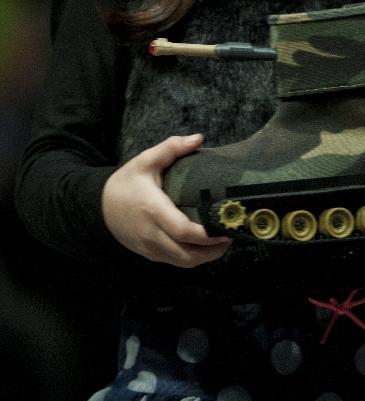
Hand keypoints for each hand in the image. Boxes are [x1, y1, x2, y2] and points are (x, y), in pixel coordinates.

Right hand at [102, 133, 231, 266]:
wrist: (98, 205)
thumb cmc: (126, 182)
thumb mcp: (145, 160)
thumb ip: (171, 147)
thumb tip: (198, 138)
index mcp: (153, 210)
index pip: (183, 230)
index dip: (207, 235)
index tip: (226, 227)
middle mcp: (151, 234)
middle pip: (186, 254)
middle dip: (212, 250)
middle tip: (231, 234)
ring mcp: (149, 248)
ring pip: (182, 262)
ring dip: (205, 257)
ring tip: (222, 242)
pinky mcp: (149, 254)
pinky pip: (174, 261)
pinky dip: (192, 257)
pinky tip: (205, 246)